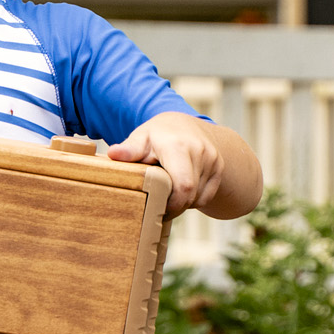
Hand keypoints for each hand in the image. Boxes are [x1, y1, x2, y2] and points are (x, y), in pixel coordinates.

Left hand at [107, 111, 229, 217]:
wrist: (183, 124)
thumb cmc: (157, 134)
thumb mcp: (140, 138)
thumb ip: (129, 149)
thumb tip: (113, 154)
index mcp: (179, 146)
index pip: (183, 186)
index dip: (172, 204)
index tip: (155, 209)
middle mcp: (201, 152)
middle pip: (191, 194)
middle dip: (175, 206)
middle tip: (158, 208)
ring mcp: (214, 160)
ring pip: (199, 197)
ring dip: (183, 202)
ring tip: (166, 193)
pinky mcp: (219, 168)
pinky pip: (207, 195)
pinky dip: (193, 198)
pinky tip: (179, 190)